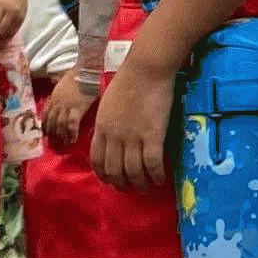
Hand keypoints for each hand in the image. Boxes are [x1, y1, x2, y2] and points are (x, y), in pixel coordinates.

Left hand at [42, 70, 96, 147]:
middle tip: (54, 143)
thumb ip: (60, 92)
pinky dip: (71, 133)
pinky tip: (73, 140)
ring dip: (61, 135)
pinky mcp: (77, 108)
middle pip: (51, 121)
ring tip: (64, 144)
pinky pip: (71, 124)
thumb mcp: (63, 83)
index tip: (46, 134)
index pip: (46, 114)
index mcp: (54, 97)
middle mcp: (57, 102)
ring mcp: (66, 105)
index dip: (45, 125)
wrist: (85, 69)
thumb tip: (59, 94)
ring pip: (59, 124)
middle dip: (52, 133)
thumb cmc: (78, 74)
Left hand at [92, 42, 176, 191]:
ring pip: (133, 171)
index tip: (111, 180)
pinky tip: (160, 180)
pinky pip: (153, 164)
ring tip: (146, 188)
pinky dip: (156, 176)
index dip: (103, 174)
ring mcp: (133, 137)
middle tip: (129, 188)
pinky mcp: (153, 136)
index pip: (97, 159)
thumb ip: (108, 122)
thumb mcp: (108, 103)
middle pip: (114, 170)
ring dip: (140, 184)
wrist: (145, 69)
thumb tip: (112, 136)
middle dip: (121, 184)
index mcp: (102, 127)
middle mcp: (115, 136)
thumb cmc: (128, 80)